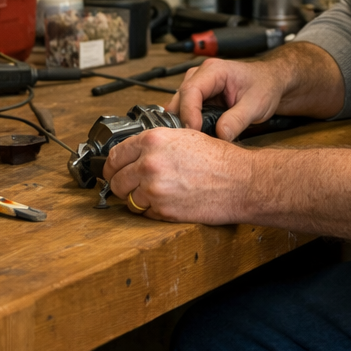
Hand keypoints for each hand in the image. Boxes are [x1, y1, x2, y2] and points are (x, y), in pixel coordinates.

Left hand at [102, 126, 250, 223]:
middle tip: (133, 186)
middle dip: (123, 185)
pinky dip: (152, 211)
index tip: (113, 171)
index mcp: (154, 140)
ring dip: (138, 199)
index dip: (112, 166)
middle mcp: (149, 163)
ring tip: (157, 194)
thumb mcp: (185, 136)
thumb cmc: (219, 159)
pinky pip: (145, 214)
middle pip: (116, 180)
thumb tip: (136, 152)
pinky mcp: (162, 210)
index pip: (115, 155)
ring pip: (128, 199)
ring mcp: (154, 188)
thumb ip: (157, 143)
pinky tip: (169, 201)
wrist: (239, 181)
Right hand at [168, 56, 288, 140]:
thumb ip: (238, 120)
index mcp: (214, 70)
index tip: (194, 131)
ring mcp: (198, 86)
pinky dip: (190, 124)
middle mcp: (201, 75)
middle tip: (193, 141)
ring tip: (197, 140)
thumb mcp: (256, 105)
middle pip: (180, 98)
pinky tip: (199, 135)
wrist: (271, 83)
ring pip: (180, 106)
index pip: (191, 90)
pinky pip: (187, 112)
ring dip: (186, 123)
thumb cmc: (265, 86)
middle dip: (184, 120)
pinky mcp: (199, 98)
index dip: (189, 112)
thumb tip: (220, 135)